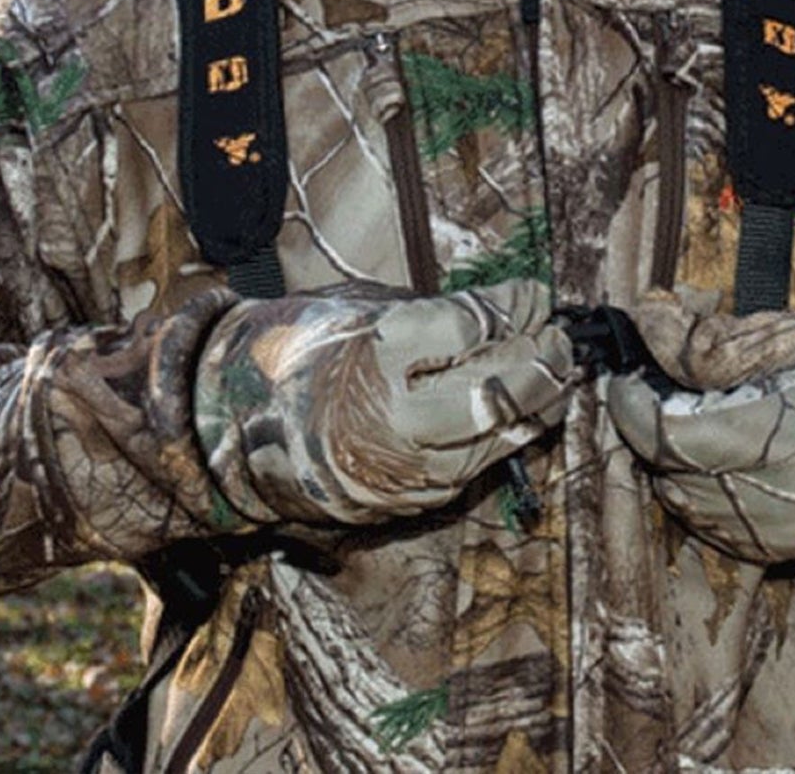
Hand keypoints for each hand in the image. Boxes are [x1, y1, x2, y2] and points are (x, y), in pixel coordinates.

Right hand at [194, 279, 573, 524]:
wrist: (230, 428)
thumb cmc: (298, 350)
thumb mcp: (356, 308)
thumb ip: (427, 314)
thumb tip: (499, 311)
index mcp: (377, 351)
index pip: (471, 326)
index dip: (514, 308)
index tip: (536, 293)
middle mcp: (394, 413)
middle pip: (496, 388)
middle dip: (541, 360)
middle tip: (563, 337)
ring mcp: (402, 464)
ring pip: (495, 435)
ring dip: (539, 403)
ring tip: (561, 373)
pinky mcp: (407, 501)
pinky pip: (475, 468)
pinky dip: (508, 438)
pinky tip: (529, 414)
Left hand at [606, 298, 794, 561]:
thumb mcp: (783, 338)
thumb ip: (702, 337)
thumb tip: (645, 319)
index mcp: (755, 437)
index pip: (654, 428)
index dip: (629, 396)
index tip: (626, 368)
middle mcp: (749, 498)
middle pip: (658, 463)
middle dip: (646, 420)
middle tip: (659, 382)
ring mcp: (755, 532)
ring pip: (673, 493)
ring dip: (668, 453)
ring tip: (695, 414)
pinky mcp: (762, 550)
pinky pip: (702, 518)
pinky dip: (695, 483)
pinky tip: (720, 451)